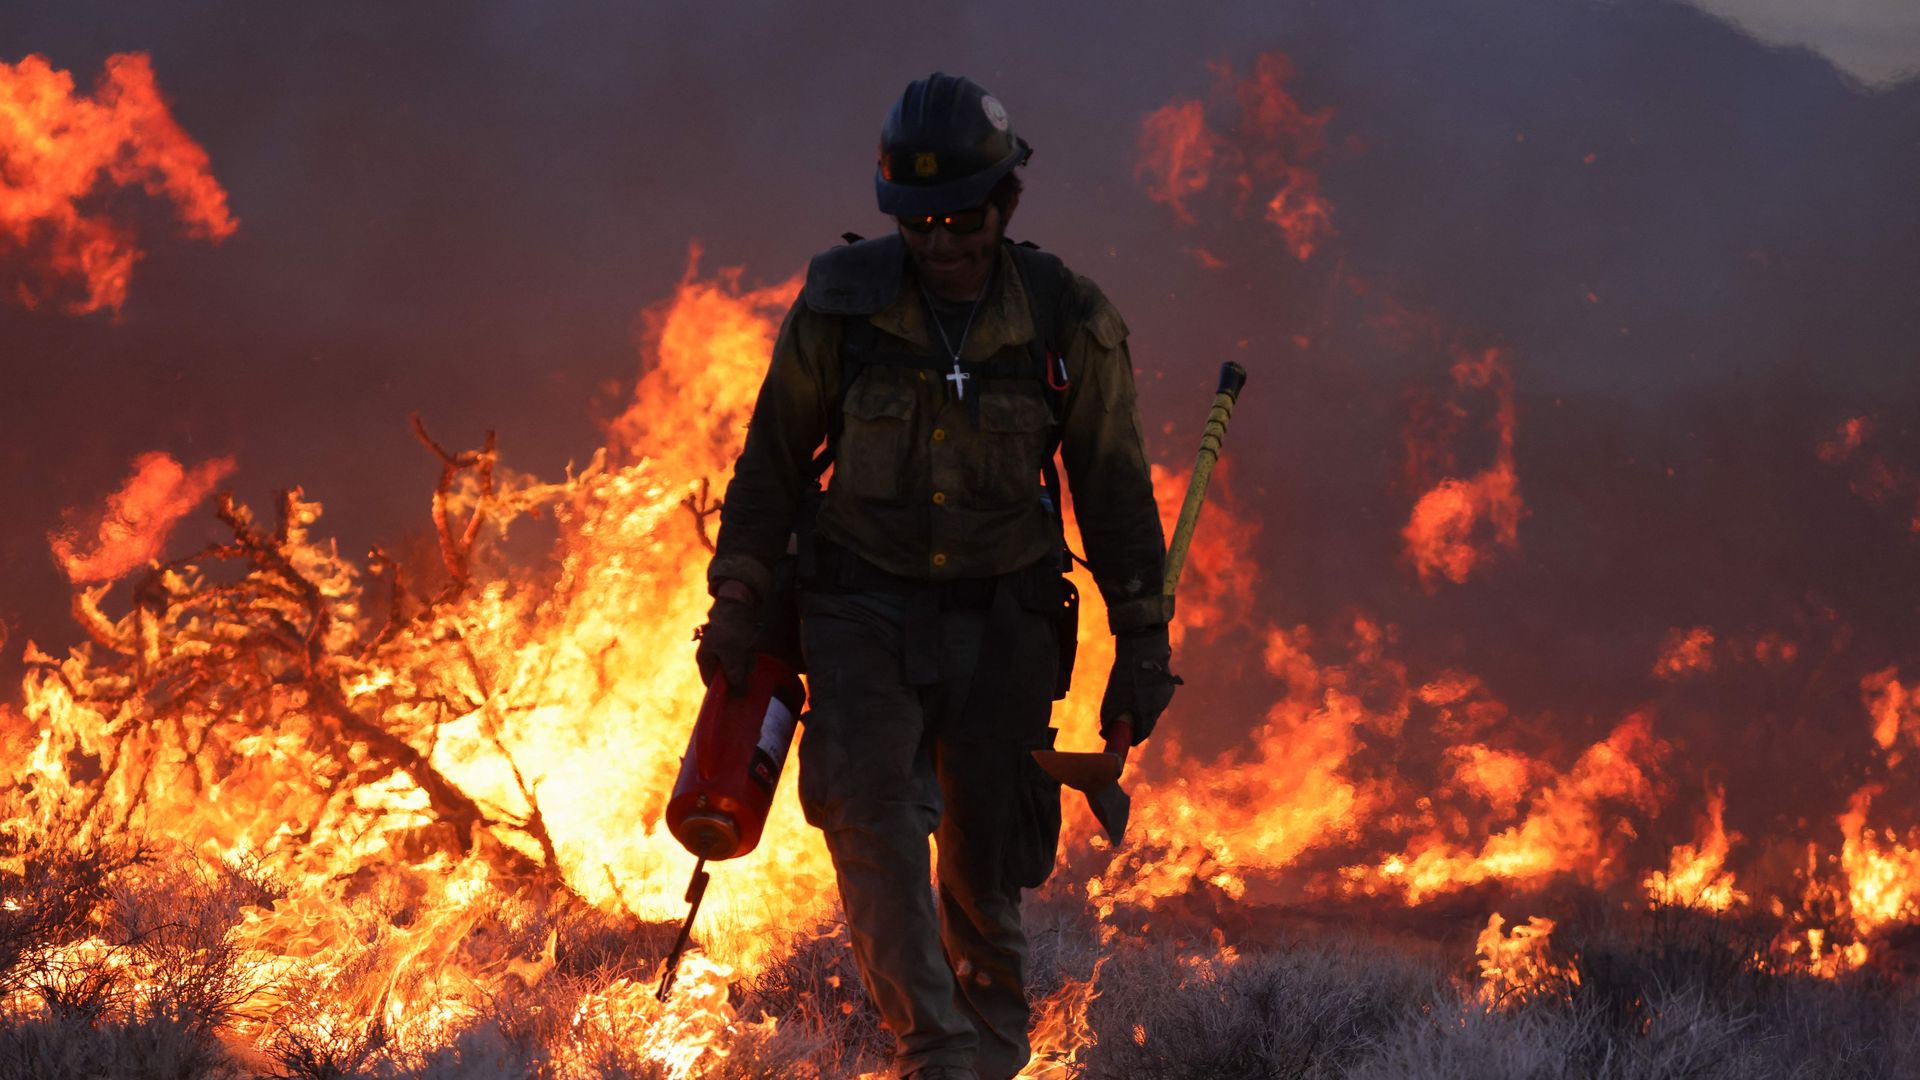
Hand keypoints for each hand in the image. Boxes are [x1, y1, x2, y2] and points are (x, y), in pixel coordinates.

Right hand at [695, 594, 757, 694]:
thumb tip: (740, 694)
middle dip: (739, 673)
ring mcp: (721, 650)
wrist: (737, 603)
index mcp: (704, 659)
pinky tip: (751, 649)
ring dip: (745, 663)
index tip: (740, 694)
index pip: (712, 684)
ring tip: (749, 652)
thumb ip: (735, 675)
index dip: (725, 692)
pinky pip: (742, 657)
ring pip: (736, 666)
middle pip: (726, 676)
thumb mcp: (733, 655)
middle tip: (747, 665)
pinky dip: (748, 655)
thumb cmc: (731, 629)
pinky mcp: (732, 644)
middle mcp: (710, 656)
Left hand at [1100, 625, 1179, 744]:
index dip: (1130, 737)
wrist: (1144, 647)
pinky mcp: (1169, 683)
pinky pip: (1157, 694)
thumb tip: (1105, 734)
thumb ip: (1109, 719)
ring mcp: (1166, 694)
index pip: (1141, 735)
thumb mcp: (1112, 698)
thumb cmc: (1126, 674)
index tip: (1123, 734)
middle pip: (1147, 722)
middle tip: (1123, 710)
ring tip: (1131, 689)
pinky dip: (1148, 693)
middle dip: (1135, 720)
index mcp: (1147, 713)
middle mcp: (1159, 707)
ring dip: (1142, 705)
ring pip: (1152, 707)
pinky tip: (1140, 680)